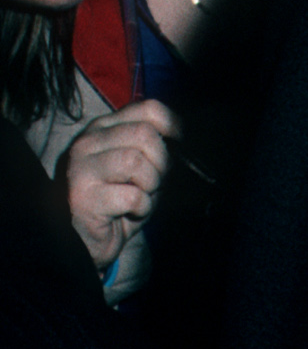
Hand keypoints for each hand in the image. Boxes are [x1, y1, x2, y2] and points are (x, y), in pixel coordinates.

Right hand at [57, 99, 178, 271]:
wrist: (86, 240)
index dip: (173, 126)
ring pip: (136, 162)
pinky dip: (142, 207)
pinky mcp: (84, 197)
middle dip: (161, 162)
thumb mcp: (139, 169)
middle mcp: (88, 142)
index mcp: (103, 129)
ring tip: (140, 196)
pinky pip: (132, 196)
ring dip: (150, 186)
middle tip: (154, 183)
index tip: (181, 144)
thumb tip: (184, 142)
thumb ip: (154, 149)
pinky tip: (131, 212)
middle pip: (145, 135)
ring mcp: (82, 168)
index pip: (147, 109)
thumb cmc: (117, 203)